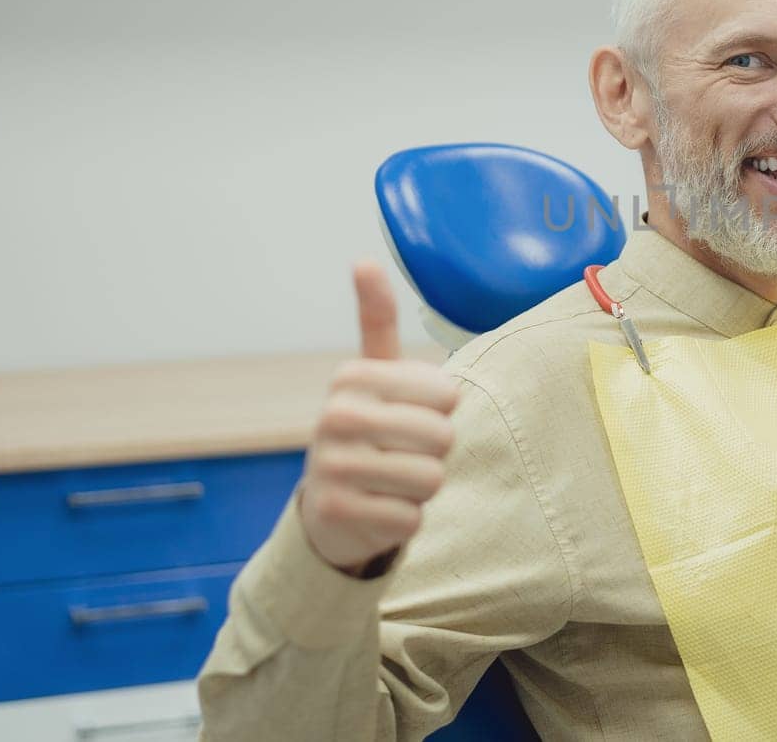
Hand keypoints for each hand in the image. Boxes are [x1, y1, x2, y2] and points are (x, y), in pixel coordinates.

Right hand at [299, 262, 459, 574]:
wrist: (330, 501)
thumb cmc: (372, 426)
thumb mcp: (376, 371)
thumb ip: (376, 318)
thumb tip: (363, 259)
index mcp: (352, 376)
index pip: (446, 394)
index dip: (445, 410)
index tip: (415, 411)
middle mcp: (334, 416)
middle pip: (442, 436)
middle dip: (437, 451)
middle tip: (406, 452)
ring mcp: (331, 465)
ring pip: (430, 479)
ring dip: (425, 486)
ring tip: (395, 479)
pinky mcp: (335, 512)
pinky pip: (411, 517)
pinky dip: (407, 518)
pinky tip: (381, 508)